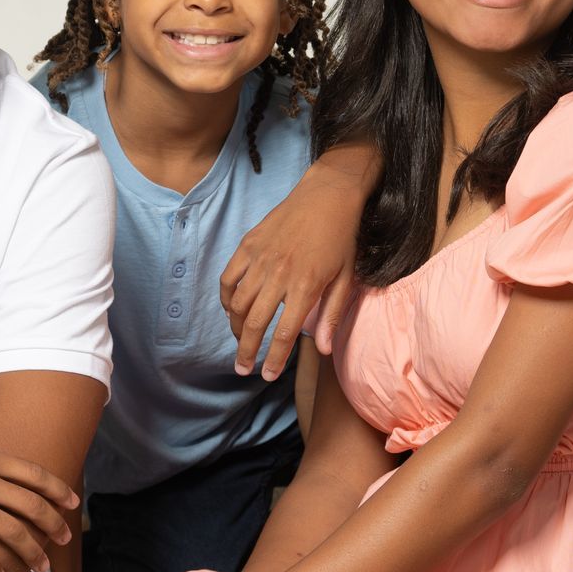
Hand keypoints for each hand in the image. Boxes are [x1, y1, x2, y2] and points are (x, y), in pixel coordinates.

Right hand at [220, 169, 363, 379]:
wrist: (328, 195)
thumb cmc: (342, 238)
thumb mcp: (346, 279)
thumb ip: (332, 316)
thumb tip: (324, 350)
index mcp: (306, 286)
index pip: (283, 334)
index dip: (273, 359)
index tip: (268, 376)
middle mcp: (279, 275)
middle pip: (255, 324)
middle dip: (247, 352)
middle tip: (244, 369)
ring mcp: (260, 258)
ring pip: (238, 304)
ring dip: (236, 328)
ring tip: (241, 341)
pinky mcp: (248, 244)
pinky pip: (228, 278)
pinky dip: (226, 298)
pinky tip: (232, 310)